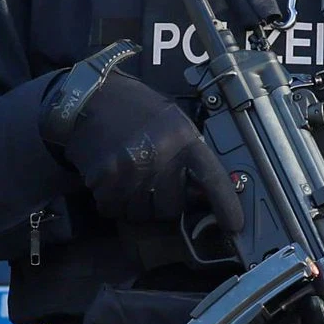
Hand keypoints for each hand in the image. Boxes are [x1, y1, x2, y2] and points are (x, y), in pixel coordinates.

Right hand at [43, 59, 238, 227]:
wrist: (89, 99)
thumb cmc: (135, 110)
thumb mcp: (173, 121)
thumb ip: (190, 153)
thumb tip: (204, 191)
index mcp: (182, 139)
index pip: (212, 178)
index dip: (226, 205)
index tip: (234, 225)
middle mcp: (160, 157)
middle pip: (173, 208)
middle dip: (166, 203)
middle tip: (155, 182)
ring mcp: (131, 171)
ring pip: (143, 214)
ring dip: (138, 204)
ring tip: (131, 176)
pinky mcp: (105, 180)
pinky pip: (114, 210)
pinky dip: (113, 202)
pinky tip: (113, 180)